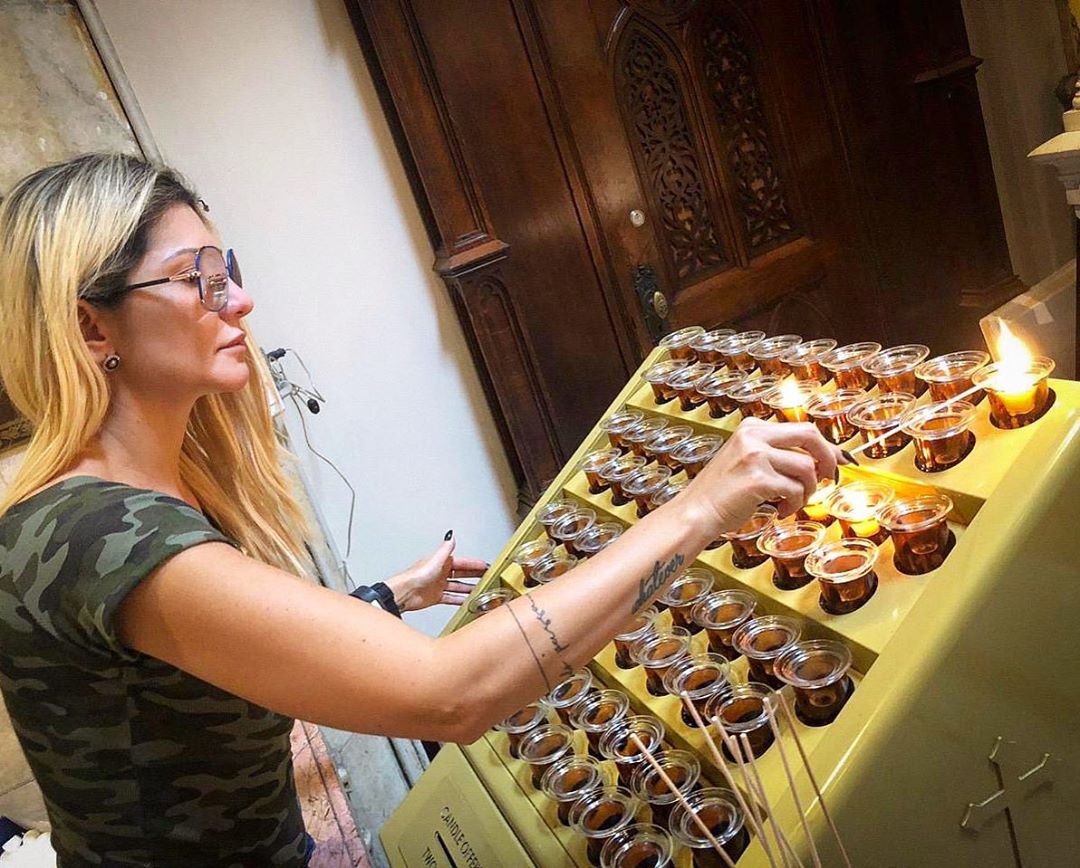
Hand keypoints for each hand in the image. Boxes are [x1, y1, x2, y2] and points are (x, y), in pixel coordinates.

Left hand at [383, 537, 487, 611]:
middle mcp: (440, 573)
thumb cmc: (416, 575)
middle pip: (462, 573)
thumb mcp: (435, 559)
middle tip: (487, 576)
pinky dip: (460, 599)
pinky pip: (451, 598)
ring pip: (458, 586)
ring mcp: (438, 585)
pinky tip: (467, 601)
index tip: (485, 566)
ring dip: (469, 588)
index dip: (474, 564)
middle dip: (474, 575)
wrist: (404, 593)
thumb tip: (451, 536)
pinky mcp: (435, 597)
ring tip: (480, 590)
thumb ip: (445, 549)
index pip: (462, 562)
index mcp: (441, 562)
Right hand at [679, 418, 844, 535]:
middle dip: (828, 458)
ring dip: (808, 491)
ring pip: (807, 468)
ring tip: (792, 502)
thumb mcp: (748, 461)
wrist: (696, 512)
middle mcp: (754, 436)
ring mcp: (755, 455)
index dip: (826, 446)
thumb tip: (822, 460)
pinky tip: (780, 510)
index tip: (839, 460)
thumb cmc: (722, 493)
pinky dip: (794, 505)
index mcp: (752, 427)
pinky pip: (795, 490)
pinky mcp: (758, 479)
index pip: (802, 429)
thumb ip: (778, 454)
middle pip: (810, 435)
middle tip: (830, 478)